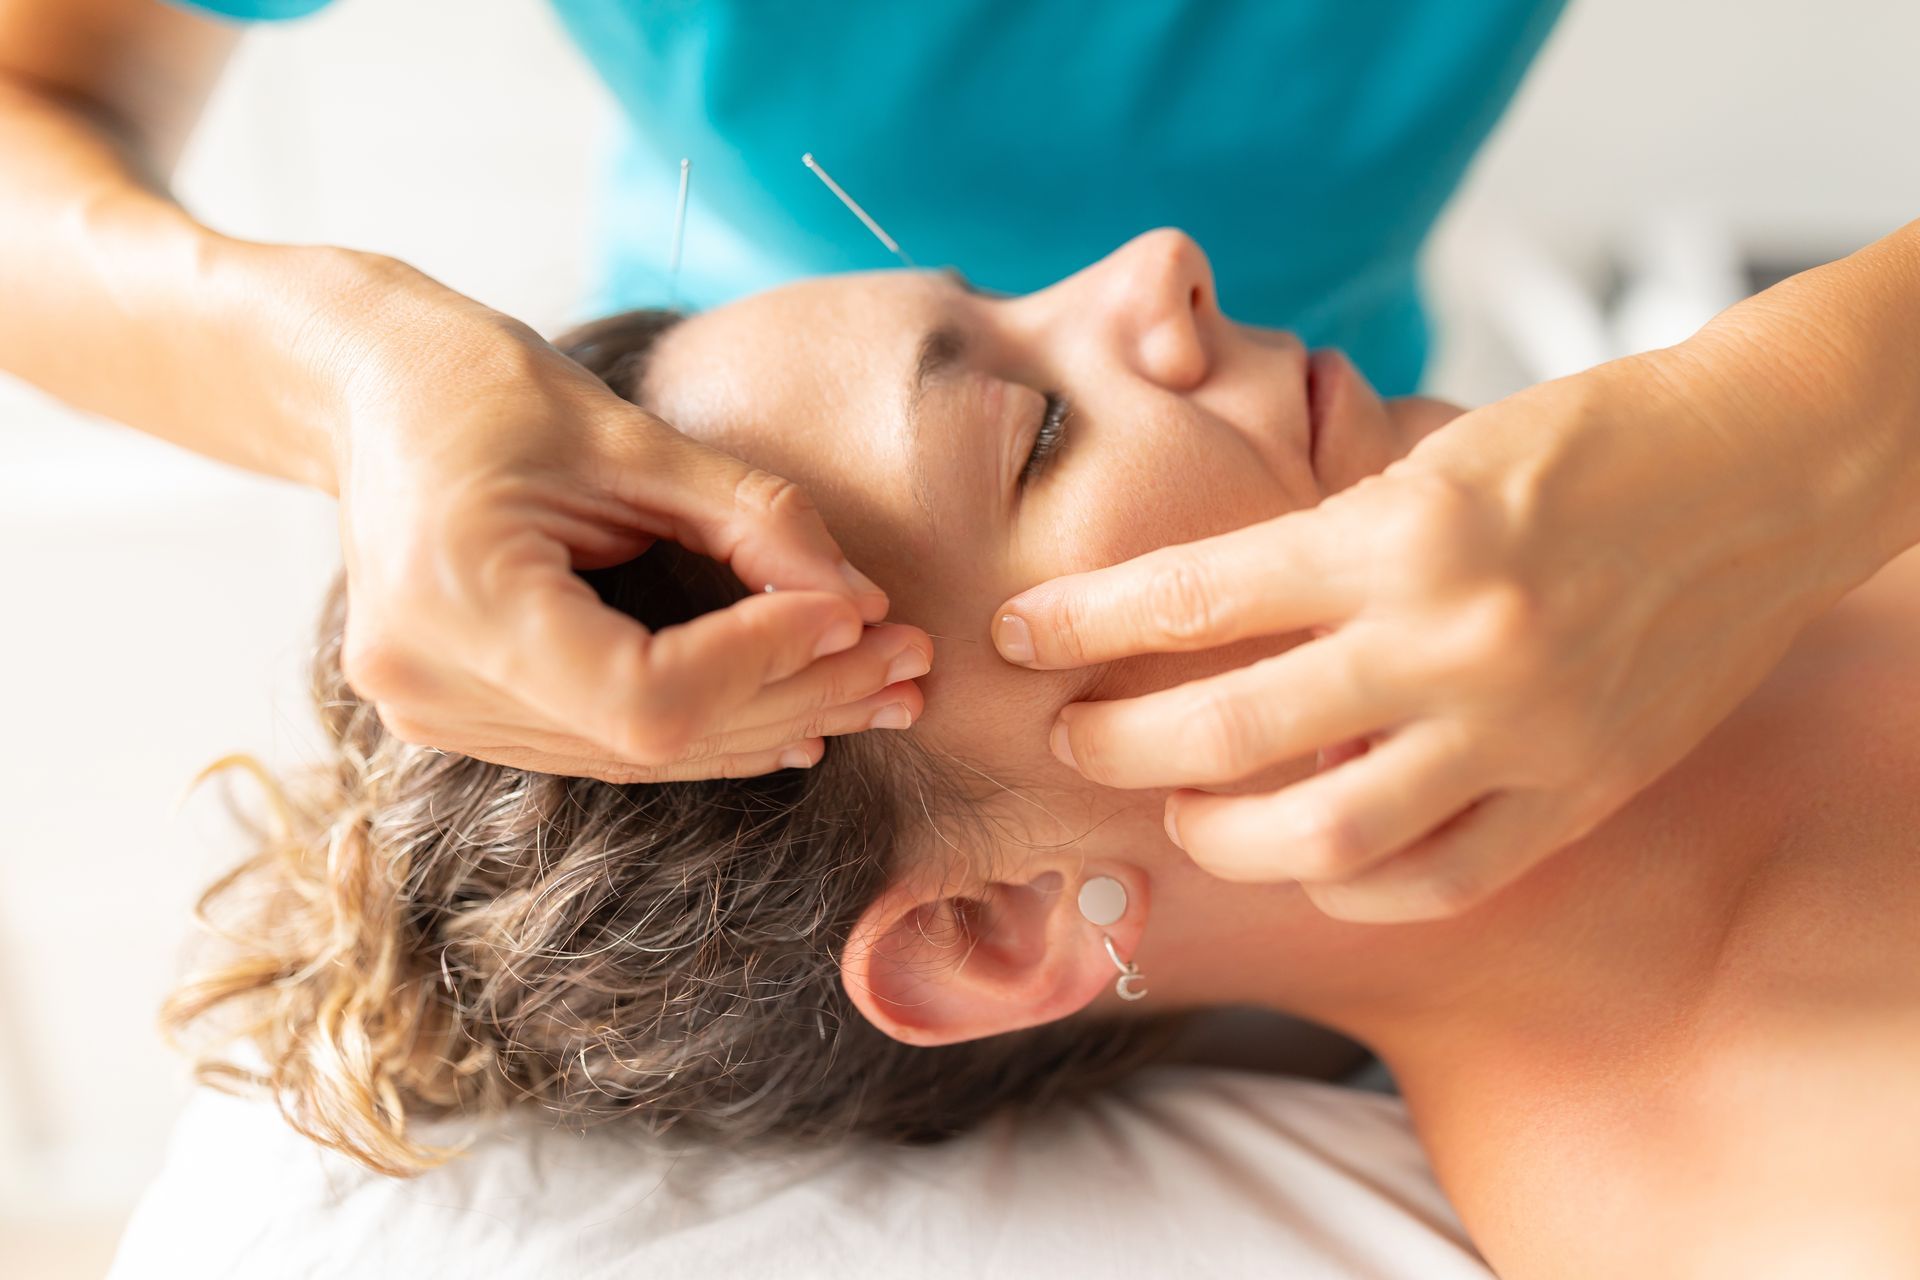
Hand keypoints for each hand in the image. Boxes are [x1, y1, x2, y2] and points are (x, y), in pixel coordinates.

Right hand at [322, 274, 928, 781]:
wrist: (365, 390)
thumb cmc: (485, 386)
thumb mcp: (626, 434)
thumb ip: (748, 517)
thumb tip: (862, 601)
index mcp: (456, 600)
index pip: (647, 694)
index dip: (766, 664)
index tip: (860, 614)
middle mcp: (430, 682)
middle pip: (654, 739)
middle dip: (797, 698)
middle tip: (909, 665)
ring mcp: (434, 713)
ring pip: (641, 756)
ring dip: (770, 722)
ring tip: (879, 687)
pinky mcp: (459, 715)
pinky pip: (608, 744)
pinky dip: (709, 725)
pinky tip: (796, 714)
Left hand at [992, 354, 1880, 921]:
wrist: (1762, 469)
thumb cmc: (1587, 442)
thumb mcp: (1437, 457)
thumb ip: (1328, 541)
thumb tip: (1202, 613)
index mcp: (1405, 531)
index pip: (1197, 594)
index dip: (1086, 622)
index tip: (1020, 633)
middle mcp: (1456, 639)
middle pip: (1233, 731)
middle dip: (1121, 745)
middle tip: (1073, 742)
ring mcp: (1523, 729)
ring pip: (1325, 836)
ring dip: (1223, 835)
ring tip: (1183, 810)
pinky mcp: (1580, 790)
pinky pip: (1437, 878)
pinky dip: (1350, 882)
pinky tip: (1308, 857)